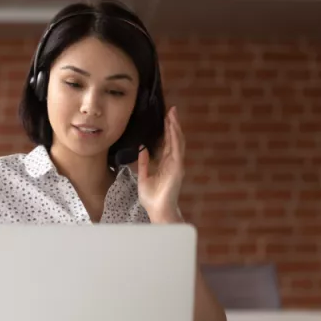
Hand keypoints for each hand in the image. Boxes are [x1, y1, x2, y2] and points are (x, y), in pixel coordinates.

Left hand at [137, 106, 185, 222]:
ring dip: (175, 128)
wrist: (157, 211)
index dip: (166, 130)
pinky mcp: (178, 168)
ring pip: (178, 142)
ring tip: (173, 114)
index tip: (165, 117)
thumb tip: (142, 149)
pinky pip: (177, 150)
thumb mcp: (143, 177)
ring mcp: (177, 165)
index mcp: (165, 164)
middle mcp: (173, 162)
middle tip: (171, 110)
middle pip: (174, 139)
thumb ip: (144, 163)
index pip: (166, 143)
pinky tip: (173, 128)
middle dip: (173, 124)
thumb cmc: (152, 198)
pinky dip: (175, 138)